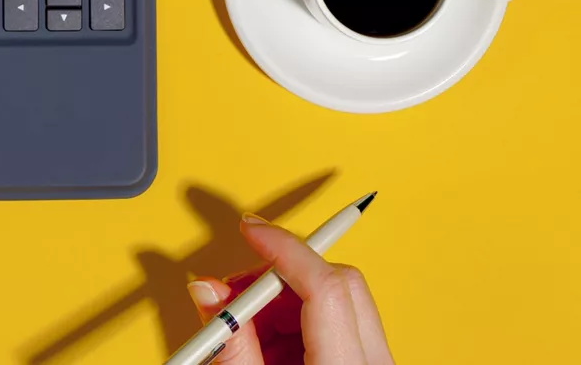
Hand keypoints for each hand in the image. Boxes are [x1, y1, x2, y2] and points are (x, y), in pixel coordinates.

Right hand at [187, 215, 393, 364]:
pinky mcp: (366, 360)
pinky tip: (270, 346)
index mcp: (345, 364)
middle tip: (236, 292)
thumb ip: (231, 341)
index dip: (284, 248)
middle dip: (278, 274)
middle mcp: (371, 359)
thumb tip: (206, 289)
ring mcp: (375, 359)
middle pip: (334, 280)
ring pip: (335, 295)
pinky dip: (296, 321)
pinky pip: (336, 319)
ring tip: (249, 334)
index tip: (252, 229)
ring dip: (283, 301)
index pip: (324, 285)